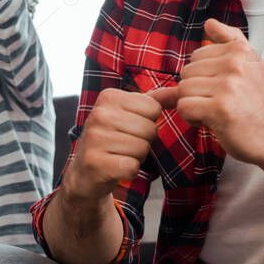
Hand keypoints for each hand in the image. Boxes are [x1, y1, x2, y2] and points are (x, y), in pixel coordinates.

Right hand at [61, 86, 174, 204]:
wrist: (85, 173)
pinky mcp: (95, 163)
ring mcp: (95, 138)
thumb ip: (153, 101)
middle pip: (149, 128)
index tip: (129, 128)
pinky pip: (132, 167)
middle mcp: (99, 114)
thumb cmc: (112, 140)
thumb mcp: (129, 115)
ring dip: (136, 157)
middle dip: (143, 141)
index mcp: (108, 97)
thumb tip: (178, 91)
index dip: (148, 122)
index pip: (153, 108)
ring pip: (142, 148)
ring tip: (118, 155)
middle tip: (123, 145)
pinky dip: (129, 171)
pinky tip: (115, 168)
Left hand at [175, 18, 263, 162]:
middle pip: (186, 72)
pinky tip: (211, 122)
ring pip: (183, 90)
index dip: (204, 75)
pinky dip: (191, 118)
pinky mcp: (220, 108)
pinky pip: (183, 106)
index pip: (197, 56)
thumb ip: (228, 40)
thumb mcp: (249, 64)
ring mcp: (228, 86)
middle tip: (220, 103)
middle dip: (196, 91)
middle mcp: (235, 64)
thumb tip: (207, 22)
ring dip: (193, 106)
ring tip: (216, 112)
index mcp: (240, 51)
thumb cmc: (256, 103)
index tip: (223, 87)